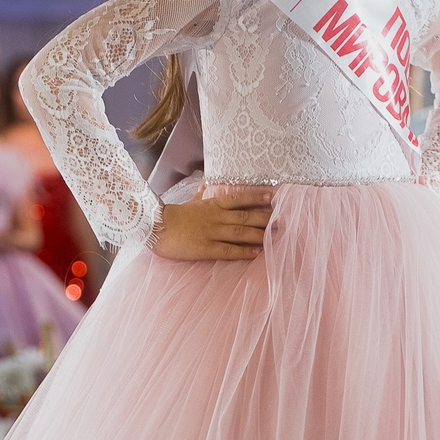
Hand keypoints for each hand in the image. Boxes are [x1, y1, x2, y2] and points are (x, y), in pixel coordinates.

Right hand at [153, 187, 272, 261]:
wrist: (155, 227)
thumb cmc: (173, 215)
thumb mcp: (189, 202)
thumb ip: (201, 195)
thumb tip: (205, 186)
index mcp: (212, 204)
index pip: (239, 198)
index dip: (257, 196)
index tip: (274, 196)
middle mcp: (216, 216)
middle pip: (246, 216)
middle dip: (266, 218)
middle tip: (285, 220)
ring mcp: (212, 232)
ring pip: (241, 232)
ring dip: (260, 234)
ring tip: (276, 236)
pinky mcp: (206, 248)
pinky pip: (228, 250)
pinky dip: (244, 251)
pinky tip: (257, 253)